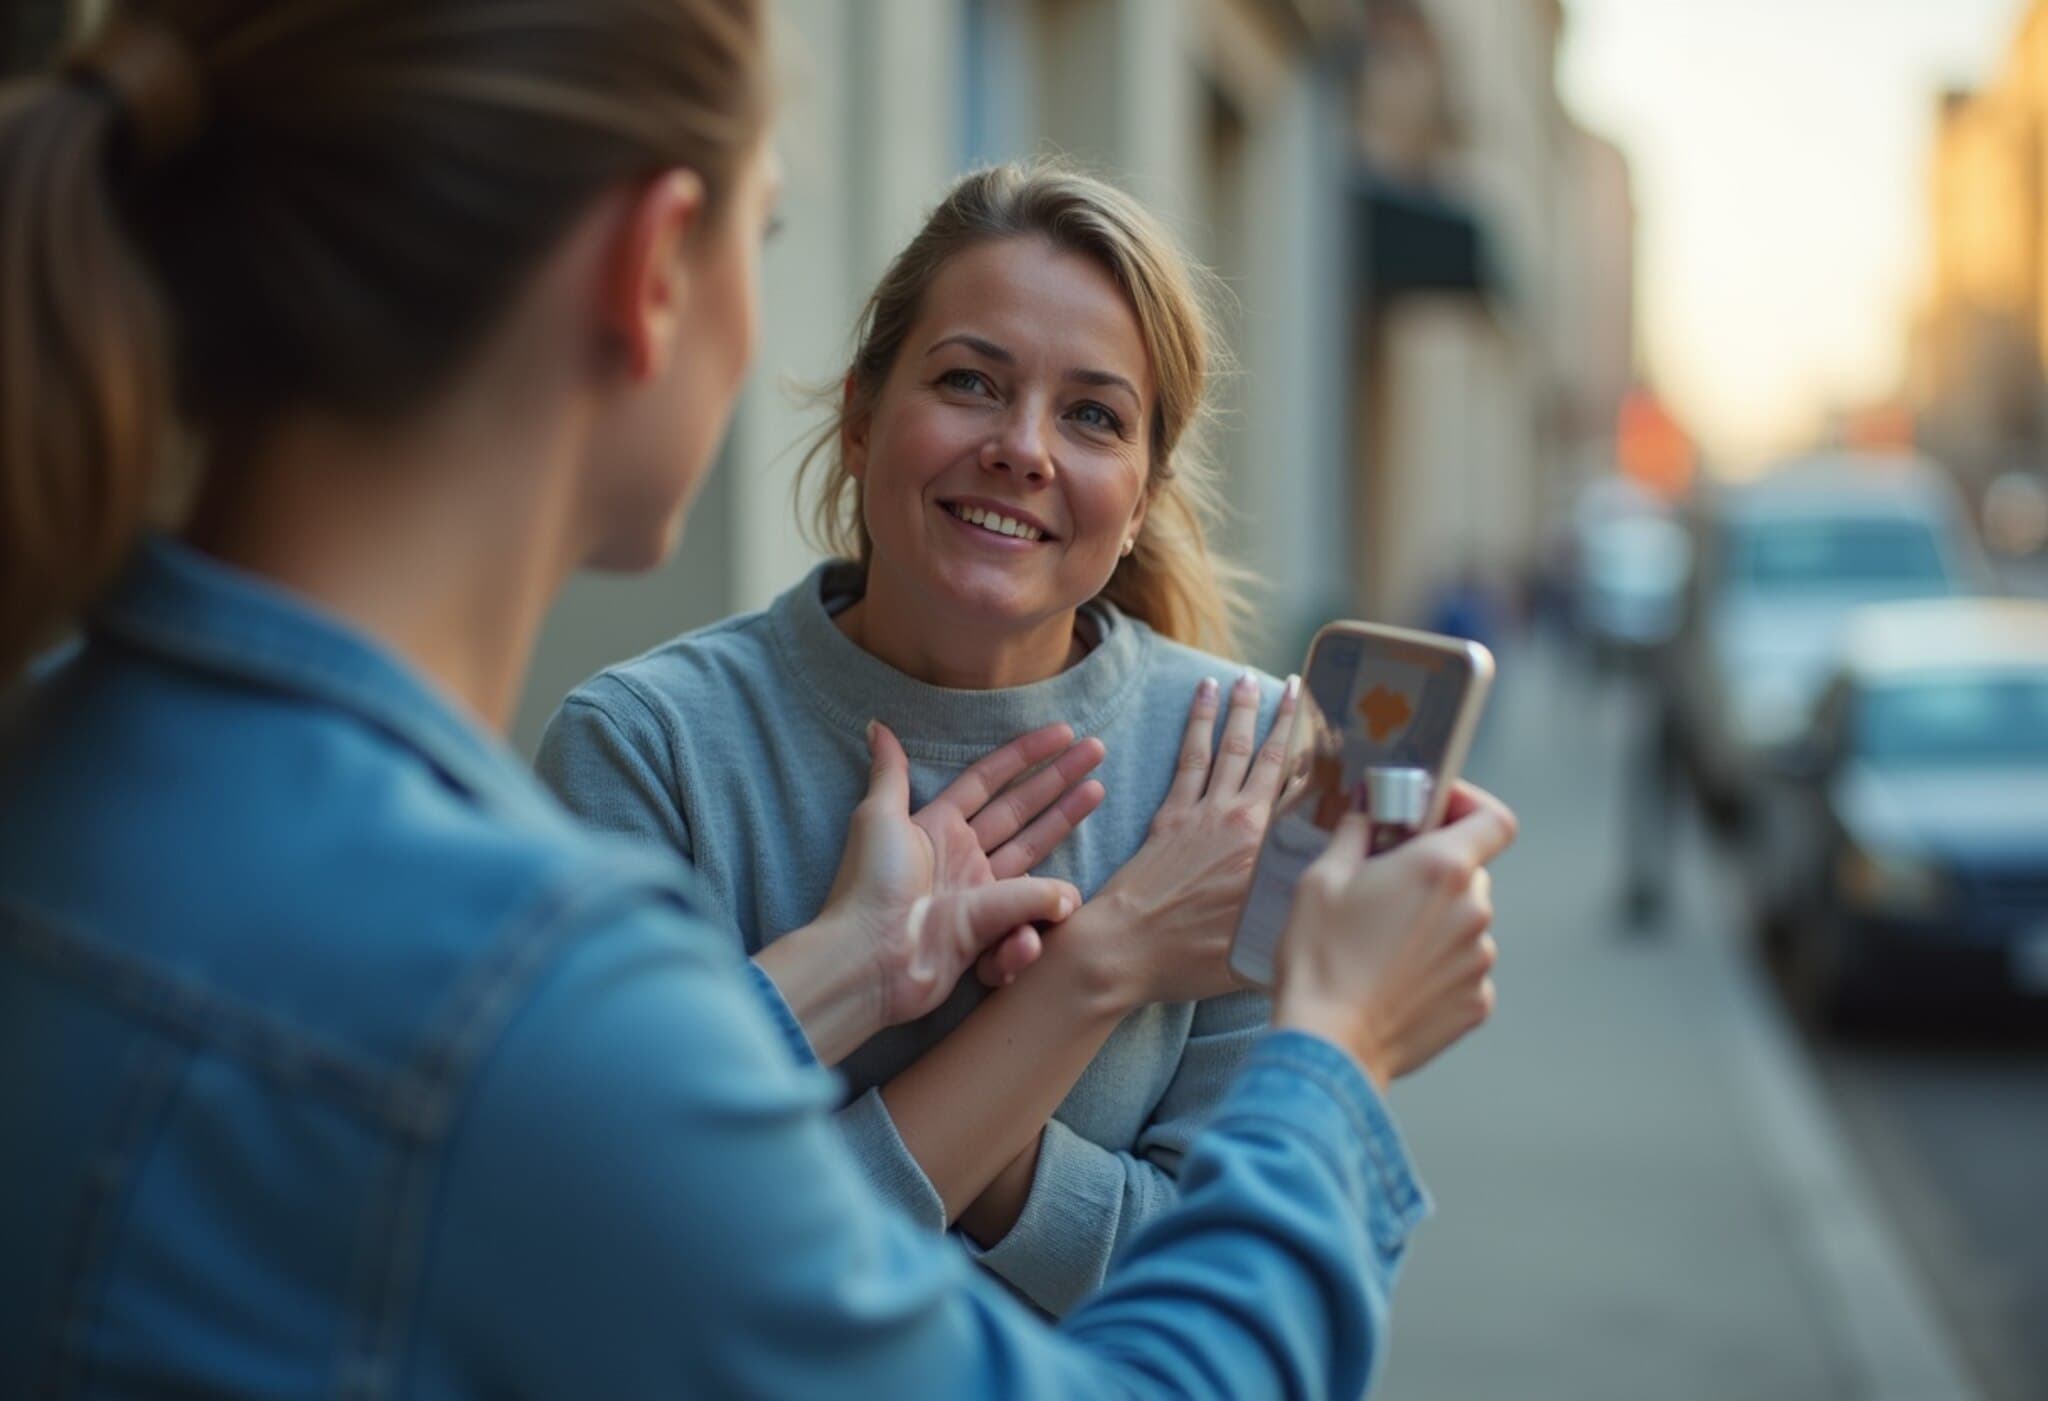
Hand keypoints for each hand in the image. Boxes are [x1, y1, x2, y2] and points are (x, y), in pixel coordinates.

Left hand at [823, 720, 1097, 1026]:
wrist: (870, 960)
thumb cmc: (871, 886)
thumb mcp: (877, 819)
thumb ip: (890, 773)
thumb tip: (877, 725)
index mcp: (938, 826)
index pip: (989, 780)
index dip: (1024, 755)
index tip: (1062, 732)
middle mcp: (964, 857)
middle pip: (1021, 808)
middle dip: (1059, 778)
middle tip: (1097, 750)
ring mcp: (981, 893)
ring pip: (1035, 848)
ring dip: (1066, 819)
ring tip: (1098, 791)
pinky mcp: (993, 930)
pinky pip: (1028, 911)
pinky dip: (1041, 908)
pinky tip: (1060, 902)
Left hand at [1059, 670, 1301, 1011]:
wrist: (1123, 951)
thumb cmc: (1191, 960)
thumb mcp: (1264, 948)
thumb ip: (1298, 914)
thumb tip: (1332, 895)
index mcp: (1272, 853)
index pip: (1312, 796)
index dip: (1331, 763)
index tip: (1349, 734)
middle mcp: (1243, 823)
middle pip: (1273, 760)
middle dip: (1289, 719)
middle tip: (1301, 684)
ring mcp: (1203, 814)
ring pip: (1231, 749)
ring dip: (1243, 710)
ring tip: (1249, 678)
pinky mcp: (1170, 814)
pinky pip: (1190, 755)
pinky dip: (1198, 722)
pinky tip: (1202, 696)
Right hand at [1273, 782, 1518, 1086]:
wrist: (1328, 1044)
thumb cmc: (1321, 961)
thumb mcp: (1321, 879)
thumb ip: (1355, 834)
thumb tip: (1366, 814)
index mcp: (1441, 869)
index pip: (1494, 820)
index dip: (1471, 807)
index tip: (1440, 811)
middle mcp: (1473, 912)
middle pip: (1472, 872)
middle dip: (1435, 871)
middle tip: (1388, 883)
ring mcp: (1479, 961)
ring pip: (1466, 922)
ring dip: (1435, 922)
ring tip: (1383, 943)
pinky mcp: (1476, 1002)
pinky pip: (1463, 968)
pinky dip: (1438, 966)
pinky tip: (1396, 977)